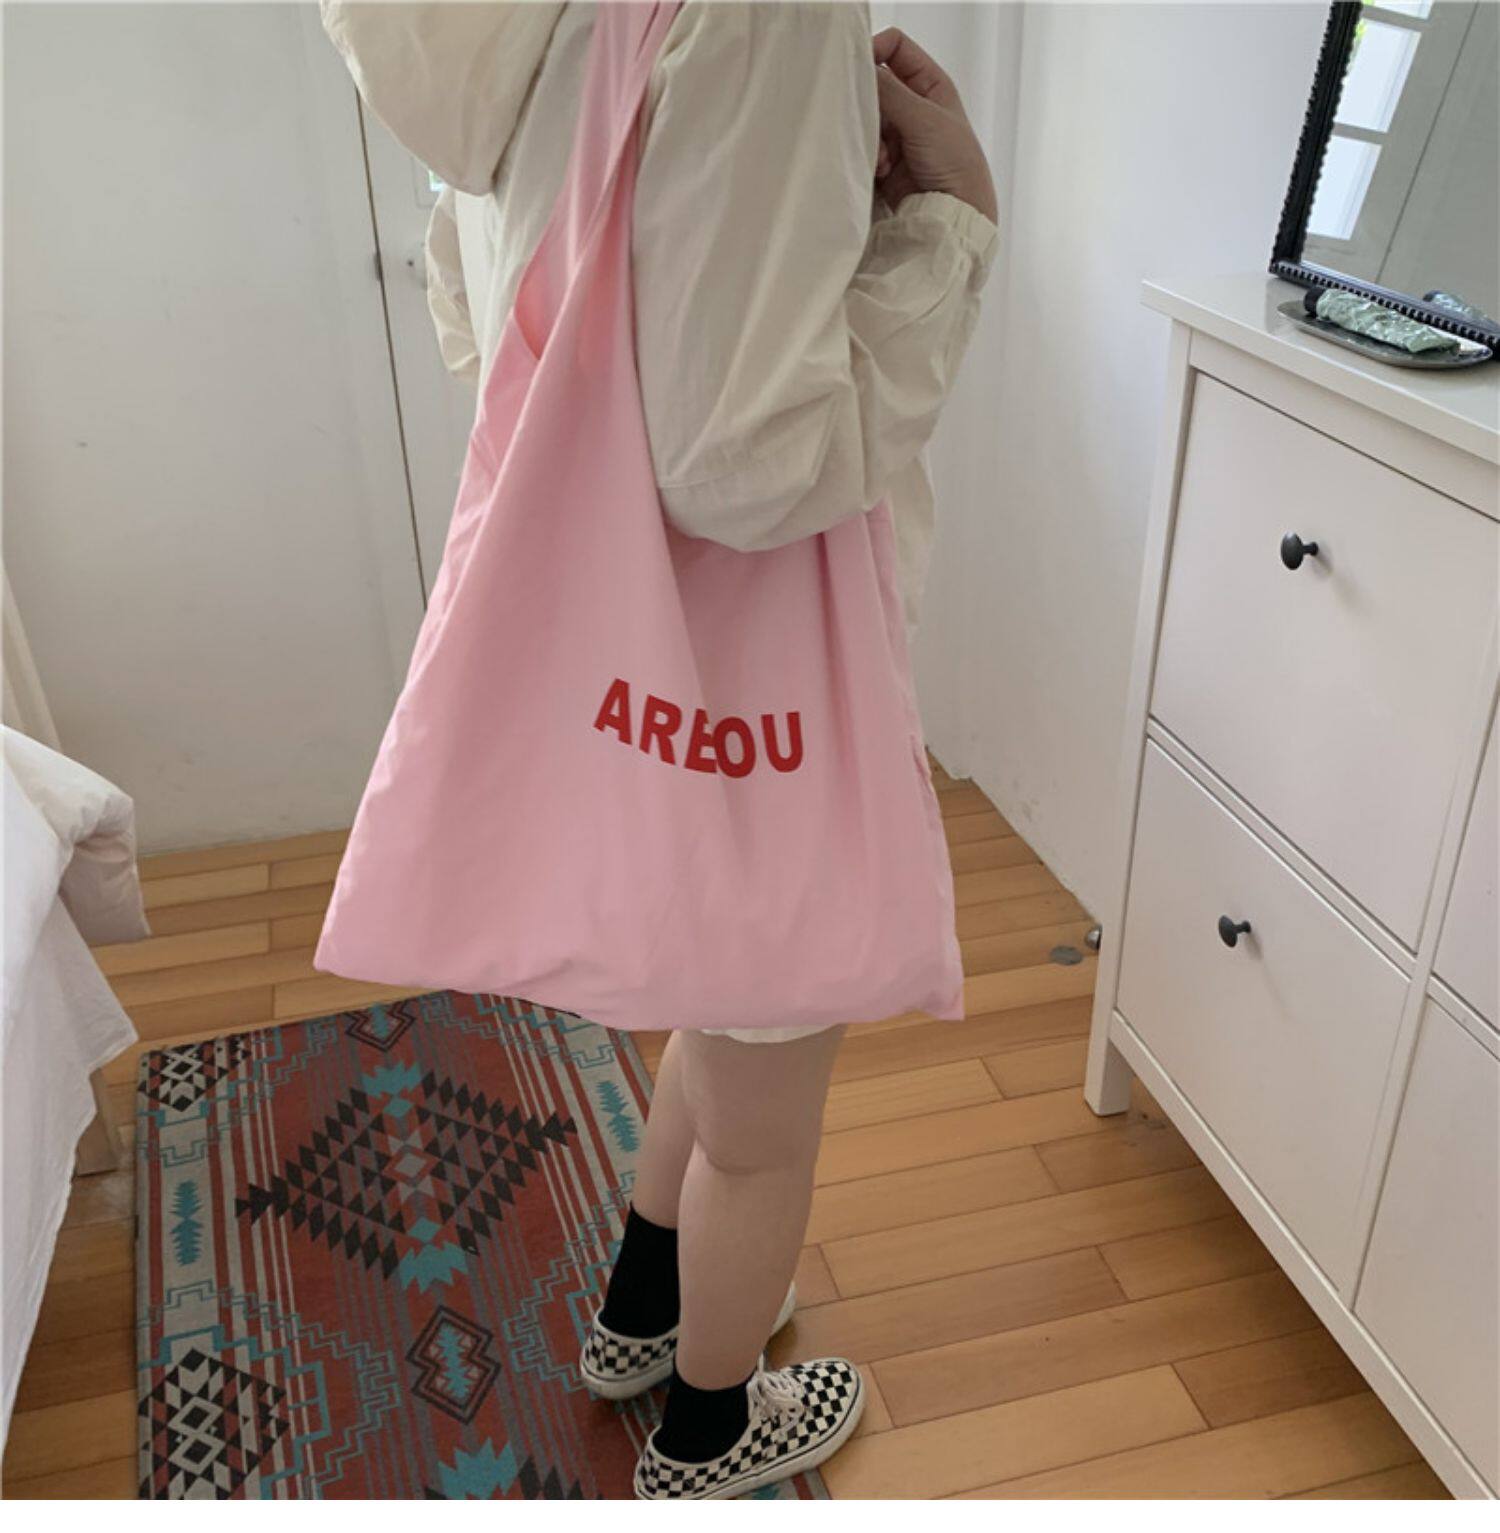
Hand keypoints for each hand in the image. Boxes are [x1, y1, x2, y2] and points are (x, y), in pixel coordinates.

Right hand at [872, 28, 996, 223]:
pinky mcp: (885, 161)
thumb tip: (860, 68)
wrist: (953, 213)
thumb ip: (890, 91)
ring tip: (884, 159)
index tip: (857, 68)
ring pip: (866, 119)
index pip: (895, 48)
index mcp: (930, 83)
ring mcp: (897, 134)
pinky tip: (882, 172)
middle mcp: (912, 105)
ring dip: (870, 138)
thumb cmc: (955, 163)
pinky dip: (869, 158)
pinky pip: (864, 148)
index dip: (875, 50)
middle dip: (868, 104)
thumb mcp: (924, 118)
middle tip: (869, 121)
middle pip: (875, 86)